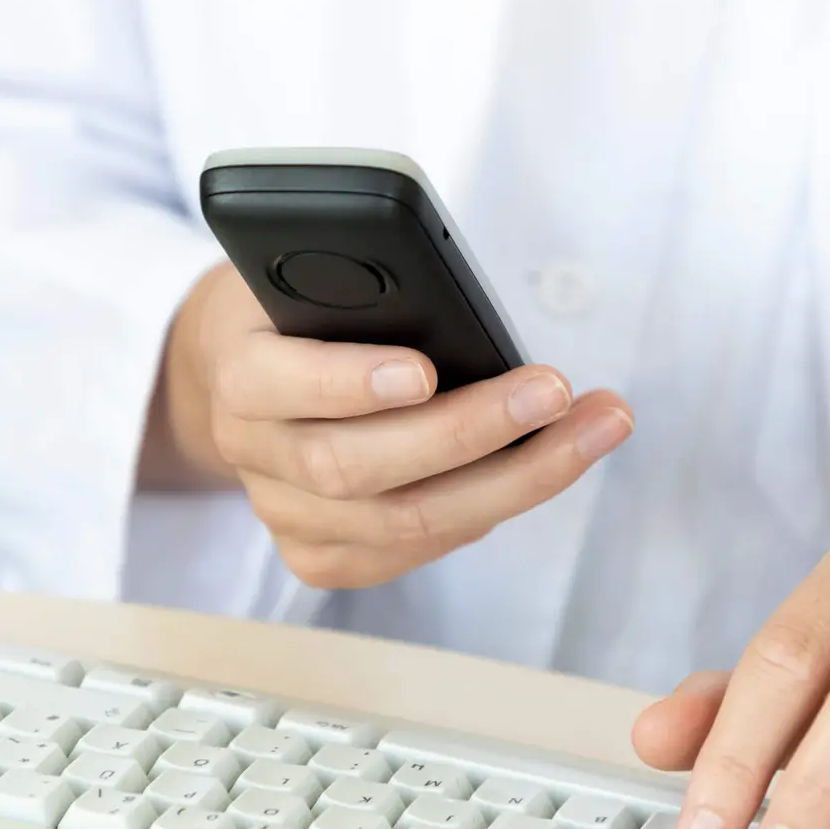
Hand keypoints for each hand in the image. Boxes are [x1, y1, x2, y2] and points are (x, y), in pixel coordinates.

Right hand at [139, 264, 633, 587]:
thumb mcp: (315, 272)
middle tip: (554, 390)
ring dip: (514, 478)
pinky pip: (415, 550)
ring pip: (402, 523)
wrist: (250, 372)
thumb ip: (358, 284)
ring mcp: (284, 515)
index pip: (275, 383)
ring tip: (592, 426)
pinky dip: (489, 509)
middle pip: (353, 467)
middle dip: (468, 431)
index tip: (425, 369)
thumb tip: (452, 306)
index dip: (348, 383)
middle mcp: (250, 453)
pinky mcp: (319, 557)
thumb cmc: (305, 308)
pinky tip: (544, 467)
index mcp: (237, 370)